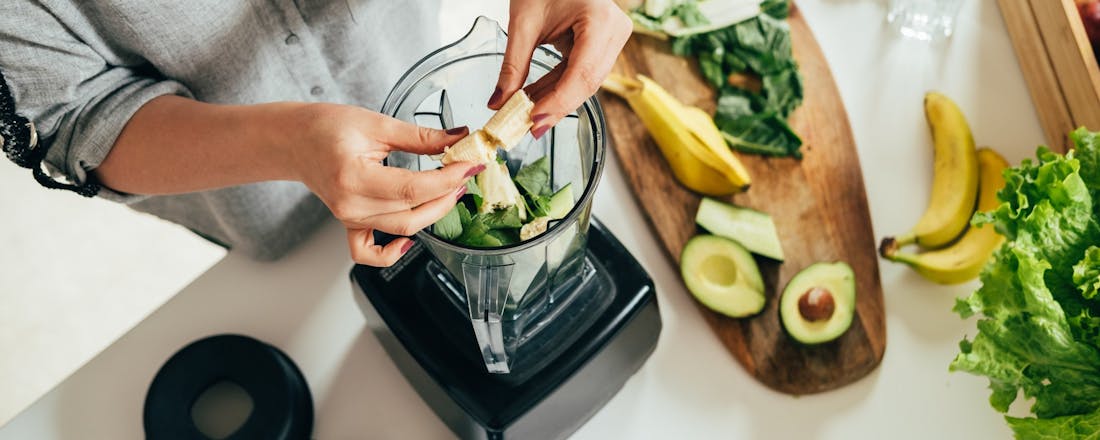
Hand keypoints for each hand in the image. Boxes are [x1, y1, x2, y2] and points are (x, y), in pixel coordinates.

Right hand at [290, 104, 482, 266]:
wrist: (294, 140)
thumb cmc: (326, 127)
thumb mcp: (377, 123)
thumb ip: (421, 136)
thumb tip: (458, 138)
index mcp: (354, 177)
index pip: (414, 188)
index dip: (448, 179)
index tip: (470, 165)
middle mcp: (350, 204)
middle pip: (412, 213)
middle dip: (447, 195)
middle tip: (465, 173)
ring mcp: (349, 218)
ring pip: (402, 229)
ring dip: (433, 213)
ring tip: (450, 190)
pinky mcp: (349, 224)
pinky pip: (368, 253)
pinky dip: (391, 254)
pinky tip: (409, 242)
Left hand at [490, 0, 631, 137]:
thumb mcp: (524, 22)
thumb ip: (513, 65)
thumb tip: (499, 102)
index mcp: (600, 19)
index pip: (582, 73)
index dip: (559, 102)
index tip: (534, 120)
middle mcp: (614, 30)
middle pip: (587, 83)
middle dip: (556, 107)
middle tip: (528, 128)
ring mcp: (612, 38)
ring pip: (586, 83)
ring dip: (555, 100)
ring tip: (527, 115)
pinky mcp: (603, 44)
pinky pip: (582, 73)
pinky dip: (559, 87)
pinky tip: (537, 99)